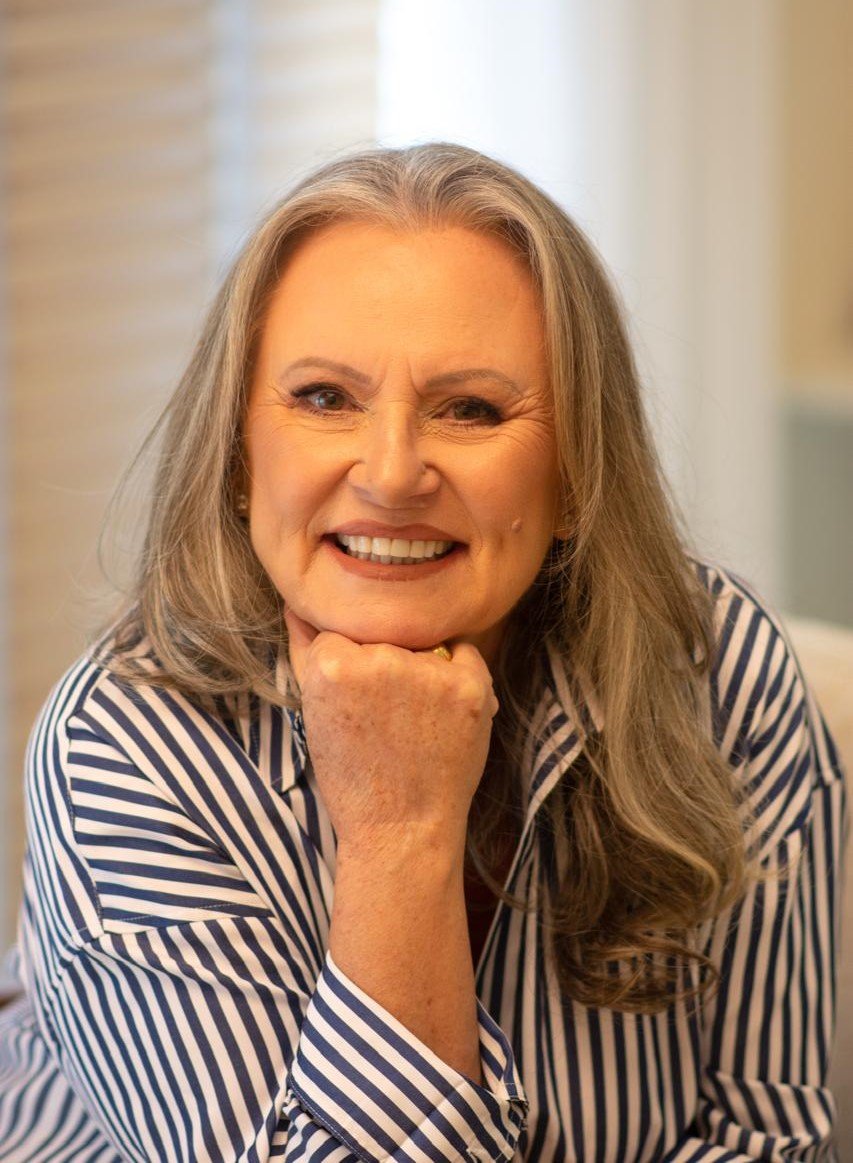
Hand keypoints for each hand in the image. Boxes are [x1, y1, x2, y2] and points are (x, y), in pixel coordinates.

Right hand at [284, 608, 498, 852]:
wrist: (402, 828)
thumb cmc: (353, 777)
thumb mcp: (313, 712)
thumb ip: (305, 650)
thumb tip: (299, 603)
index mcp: (333, 664)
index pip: (341, 632)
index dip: (347, 666)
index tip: (352, 703)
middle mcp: (381, 660)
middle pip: (382, 634)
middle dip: (383, 662)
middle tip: (384, 715)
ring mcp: (430, 672)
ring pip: (422, 641)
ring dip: (420, 666)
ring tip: (413, 719)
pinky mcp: (471, 685)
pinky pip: (463, 652)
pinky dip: (457, 673)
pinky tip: (442, 713)